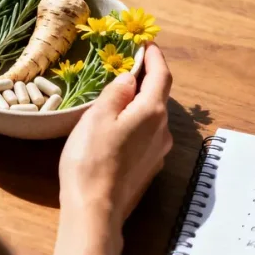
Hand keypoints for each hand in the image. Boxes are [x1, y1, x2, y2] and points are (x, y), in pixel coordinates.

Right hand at [58, 43, 173, 234]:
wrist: (95, 210)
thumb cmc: (91, 159)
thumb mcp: (97, 116)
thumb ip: (116, 93)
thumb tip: (129, 78)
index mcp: (151, 112)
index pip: (161, 75)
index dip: (155, 57)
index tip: (147, 43)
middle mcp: (162, 130)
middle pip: (159, 96)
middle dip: (147, 78)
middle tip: (128, 65)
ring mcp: (158, 152)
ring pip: (152, 117)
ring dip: (140, 102)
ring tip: (119, 96)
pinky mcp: (148, 169)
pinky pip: (147, 136)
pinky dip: (137, 123)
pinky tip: (118, 128)